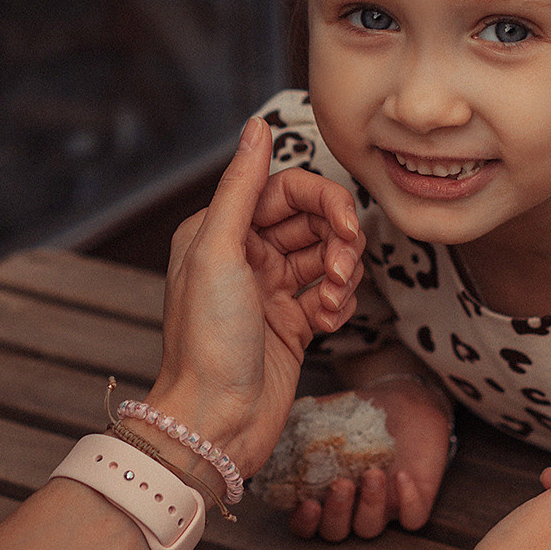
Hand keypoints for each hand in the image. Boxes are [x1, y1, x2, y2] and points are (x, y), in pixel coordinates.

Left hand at [150, 118, 365, 475]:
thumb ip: (240, 187)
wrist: (216, 422)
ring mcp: (270, 291)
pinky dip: (339, 304)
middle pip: (312, 220)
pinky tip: (328, 320)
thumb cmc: (205, 342)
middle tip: (344, 265)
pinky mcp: (292, 325)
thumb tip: (256, 126)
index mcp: (219, 230)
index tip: (345, 224)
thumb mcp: (217, 253)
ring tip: (333, 299)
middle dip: (338, 238)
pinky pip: (330, 295)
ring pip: (327, 256)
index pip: (285, 189)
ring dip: (342, 272)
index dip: (323, 200)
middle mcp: (244, 255)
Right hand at [289, 380, 450, 540]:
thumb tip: (271, 429)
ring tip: (372, 472)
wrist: (405, 400)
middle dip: (336, 513)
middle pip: (335, 533)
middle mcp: (351, 507)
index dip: (304, 522)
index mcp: (325, 493)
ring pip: (370, 528)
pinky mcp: (415, 500)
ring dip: (369, 505)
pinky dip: (408, 502)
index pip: (306, 525)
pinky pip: (413, 518)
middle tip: (341, 485)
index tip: (307, 503)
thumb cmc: (361, 413)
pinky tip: (402, 476)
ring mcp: (383, 507)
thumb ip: (300, 426)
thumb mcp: (328, 414)